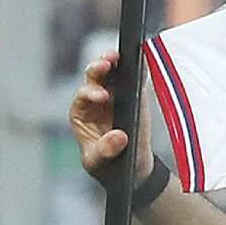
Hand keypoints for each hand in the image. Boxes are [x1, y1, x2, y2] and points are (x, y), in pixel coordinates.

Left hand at [69, 51, 152, 184]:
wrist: (130, 168)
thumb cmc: (108, 163)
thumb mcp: (99, 161)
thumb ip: (105, 150)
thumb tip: (119, 136)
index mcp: (82, 111)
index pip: (83, 96)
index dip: (91, 93)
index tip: (104, 97)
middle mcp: (97, 98)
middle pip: (94, 77)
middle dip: (99, 68)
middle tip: (107, 64)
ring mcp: (117, 94)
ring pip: (113, 72)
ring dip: (116, 62)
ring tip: (121, 56)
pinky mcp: (136, 95)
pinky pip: (136, 78)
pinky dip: (140, 69)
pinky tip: (143, 62)